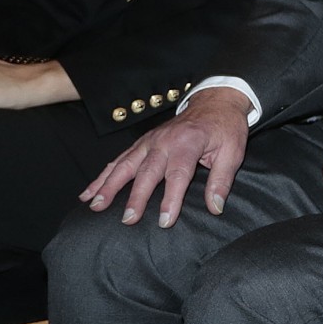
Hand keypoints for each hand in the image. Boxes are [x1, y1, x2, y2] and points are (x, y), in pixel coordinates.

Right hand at [81, 89, 251, 226]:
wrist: (215, 101)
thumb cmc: (225, 128)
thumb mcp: (233, 152)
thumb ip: (221, 180)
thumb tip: (215, 208)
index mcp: (188, 143)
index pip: (178, 175)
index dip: (171, 200)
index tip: (165, 221)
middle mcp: (164, 141)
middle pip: (146, 172)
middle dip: (135, 197)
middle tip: (127, 220)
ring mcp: (150, 141)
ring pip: (125, 164)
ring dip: (108, 185)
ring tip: (95, 205)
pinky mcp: (142, 142)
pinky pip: (119, 159)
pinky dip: (103, 175)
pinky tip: (89, 192)